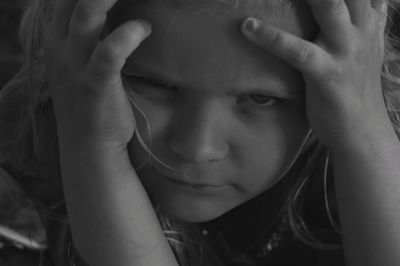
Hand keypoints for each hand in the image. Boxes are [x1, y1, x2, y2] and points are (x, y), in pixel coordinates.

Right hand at [49, 0, 150, 151]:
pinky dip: (129, 34)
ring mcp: (75, 66)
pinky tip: (145, 28)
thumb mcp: (80, 65)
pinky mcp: (96, 83)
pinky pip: (111, 50)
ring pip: (86, 13)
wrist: (88, 145)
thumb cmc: (91, 102)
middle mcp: (61, 48)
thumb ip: (87, 38)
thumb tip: (107, 17)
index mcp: (57, 41)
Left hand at [241, 0, 388, 147]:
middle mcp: (361, 29)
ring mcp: (346, 51)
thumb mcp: (362, 46)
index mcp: (369, 19)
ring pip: (328, 7)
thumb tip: (353, 3)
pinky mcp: (327, 74)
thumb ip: (359, 18)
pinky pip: (297, 50)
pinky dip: (270, 37)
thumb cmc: (352, 87)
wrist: (362, 130)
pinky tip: (247, 27)